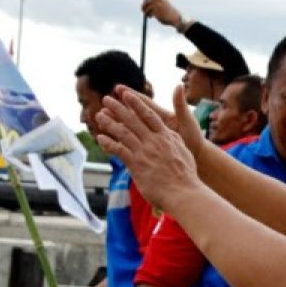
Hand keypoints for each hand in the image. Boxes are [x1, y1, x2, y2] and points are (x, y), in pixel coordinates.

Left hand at [95, 87, 204, 208]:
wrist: (183, 192)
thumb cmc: (186, 175)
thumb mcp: (183, 150)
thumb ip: (174, 139)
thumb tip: (169, 133)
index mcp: (166, 136)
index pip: (148, 114)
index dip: (136, 103)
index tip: (126, 94)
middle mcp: (154, 141)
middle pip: (132, 120)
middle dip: (118, 108)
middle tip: (106, 100)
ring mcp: (144, 152)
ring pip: (123, 132)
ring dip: (109, 122)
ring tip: (99, 115)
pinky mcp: (136, 164)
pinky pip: (119, 150)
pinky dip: (108, 143)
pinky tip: (100, 138)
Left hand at [141, 0, 182, 28]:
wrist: (174, 17)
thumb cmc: (167, 10)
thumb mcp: (162, 3)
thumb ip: (154, 2)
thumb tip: (144, 3)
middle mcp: (158, 0)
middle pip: (146, 1)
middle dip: (143, 6)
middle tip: (142, 10)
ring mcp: (157, 5)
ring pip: (146, 8)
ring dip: (145, 12)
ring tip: (148, 15)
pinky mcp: (156, 12)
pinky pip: (149, 13)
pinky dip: (148, 15)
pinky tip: (151, 17)